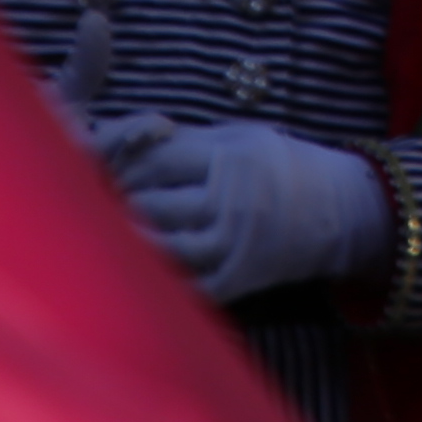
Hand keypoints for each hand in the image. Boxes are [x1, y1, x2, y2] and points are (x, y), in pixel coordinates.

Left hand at [87, 111, 392, 304]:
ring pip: (162, 246)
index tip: (91, 165)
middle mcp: (234, 201)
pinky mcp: (238, 279)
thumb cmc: (279, 166)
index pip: (159, 159)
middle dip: (114, 203)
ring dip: (127, 242)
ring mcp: (236, 244)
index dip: (121, 163)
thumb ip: (187, 142)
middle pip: (153, 203)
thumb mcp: (242, 137)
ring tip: (98, 236)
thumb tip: (124, 142)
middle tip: (81, 203)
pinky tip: (130, 272)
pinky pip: (185, 283)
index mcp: (233, 157)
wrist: (340, 211)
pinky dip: (156, 278)